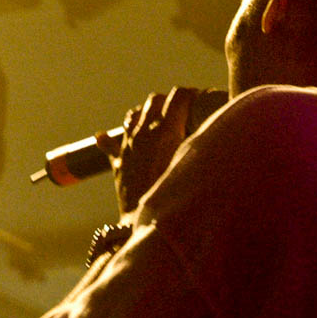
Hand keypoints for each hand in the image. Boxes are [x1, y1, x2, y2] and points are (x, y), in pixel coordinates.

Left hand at [96, 86, 196, 215]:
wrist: (145, 222)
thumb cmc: (175, 195)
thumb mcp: (193, 165)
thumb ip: (200, 144)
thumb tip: (214, 131)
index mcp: (164, 130)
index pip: (179, 96)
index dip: (191, 95)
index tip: (200, 99)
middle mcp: (143, 133)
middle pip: (155, 100)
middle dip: (169, 100)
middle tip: (182, 110)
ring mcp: (128, 145)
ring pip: (134, 115)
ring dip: (145, 114)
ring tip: (156, 122)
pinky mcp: (118, 162)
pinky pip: (108, 144)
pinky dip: (108, 139)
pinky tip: (102, 137)